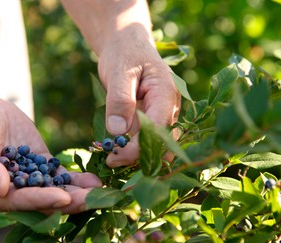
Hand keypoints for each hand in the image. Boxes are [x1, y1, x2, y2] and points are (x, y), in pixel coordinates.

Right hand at [0, 91, 101, 214]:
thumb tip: (0, 190)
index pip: (16, 201)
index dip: (39, 201)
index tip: (62, 198)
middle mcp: (11, 189)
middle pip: (40, 200)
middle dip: (65, 202)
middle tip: (90, 202)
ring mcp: (28, 176)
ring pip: (53, 188)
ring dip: (76, 193)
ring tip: (98, 192)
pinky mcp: (40, 163)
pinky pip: (58, 174)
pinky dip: (75, 179)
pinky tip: (93, 181)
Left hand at [98, 25, 180, 166]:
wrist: (126, 44)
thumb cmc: (124, 53)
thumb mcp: (120, 72)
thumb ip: (120, 99)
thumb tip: (117, 131)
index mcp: (166, 95)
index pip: (158, 130)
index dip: (139, 148)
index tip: (115, 156)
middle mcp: (170, 108)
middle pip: (162, 143)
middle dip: (140, 157)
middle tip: (111, 161)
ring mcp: (163, 114)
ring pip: (156, 144)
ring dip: (136, 155)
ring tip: (110, 158)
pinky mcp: (152, 118)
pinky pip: (147, 138)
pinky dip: (132, 147)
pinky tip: (115, 149)